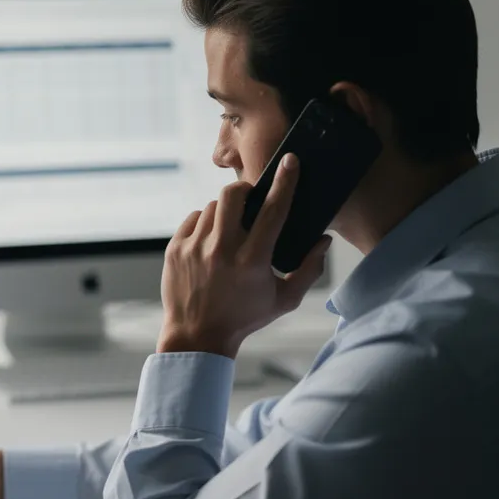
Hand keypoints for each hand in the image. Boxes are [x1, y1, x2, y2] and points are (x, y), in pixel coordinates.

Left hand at [159, 153, 331, 357]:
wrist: (196, 336)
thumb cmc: (244, 318)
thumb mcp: (284, 300)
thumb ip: (309, 270)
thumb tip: (324, 240)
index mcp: (252, 260)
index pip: (273, 210)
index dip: (285, 182)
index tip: (290, 162)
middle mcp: (222, 250)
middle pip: (233, 195)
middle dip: (245, 190)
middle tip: (251, 199)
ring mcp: (195, 248)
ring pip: (212, 207)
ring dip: (225, 212)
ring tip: (230, 231)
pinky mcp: (175, 249)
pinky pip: (193, 219)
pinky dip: (204, 223)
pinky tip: (211, 240)